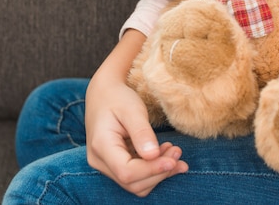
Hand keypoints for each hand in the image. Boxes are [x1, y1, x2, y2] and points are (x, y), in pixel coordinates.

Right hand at [85, 30, 187, 196]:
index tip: (173, 160)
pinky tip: (166, 154)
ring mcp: (105, 165)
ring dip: (159, 173)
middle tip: (178, 152)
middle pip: (132, 183)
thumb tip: (153, 155)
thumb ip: (142, 132)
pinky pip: (135, 177)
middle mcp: (99, 161)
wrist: (104, 94)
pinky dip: (153, 170)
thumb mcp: (132, 109)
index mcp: (101, 146)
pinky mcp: (114, 165)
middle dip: (159, 172)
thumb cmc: (118, 98)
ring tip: (175, 152)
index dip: (152, 170)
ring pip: (135, 184)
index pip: (126, 171)